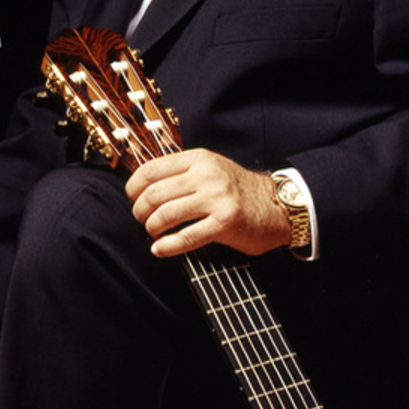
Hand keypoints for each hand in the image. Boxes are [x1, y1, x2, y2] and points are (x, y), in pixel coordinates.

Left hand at [125, 149, 289, 259]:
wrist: (275, 206)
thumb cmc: (238, 190)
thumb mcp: (211, 168)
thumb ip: (182, 172)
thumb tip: (143, 185)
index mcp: (199, 159)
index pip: (151, 170)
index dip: (133, 187)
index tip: (133, 199)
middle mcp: (206, 176)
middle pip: (154, 194)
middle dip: (140, 212)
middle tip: (142, 220)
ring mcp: (216, 199)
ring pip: (166, 214)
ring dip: (152, 228)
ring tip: (153, 233)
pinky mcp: (224, 223)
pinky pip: (186, 236)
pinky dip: (167, 246)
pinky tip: (160, 249)